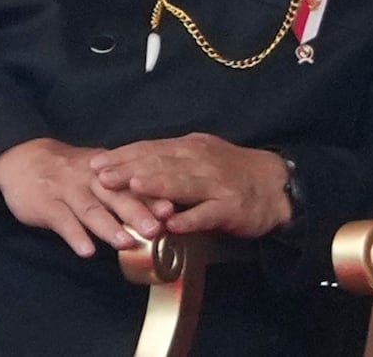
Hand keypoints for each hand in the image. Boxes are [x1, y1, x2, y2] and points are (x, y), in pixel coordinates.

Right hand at [0, 137, 165, 256]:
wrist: (24, 159)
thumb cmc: (70, 172)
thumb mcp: (99, 172)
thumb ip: (125, 188)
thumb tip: (162, 208)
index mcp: (108, 171)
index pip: (133, 183)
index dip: (153, 196)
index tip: (172, 209)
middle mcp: (91, 178)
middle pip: (117, 196)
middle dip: (138, 212)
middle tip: (156, 229)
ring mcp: (67, 190)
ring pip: (91, 209)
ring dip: (110, 227)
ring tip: (127, 243)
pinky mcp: (45, 204)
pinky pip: (62, 221)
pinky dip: (75, 236)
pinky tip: (87, 251)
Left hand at [90, 133, 291, 238]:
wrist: (276, 185)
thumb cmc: (232, 172)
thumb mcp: (201, 157)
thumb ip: (170, 161)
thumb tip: (132, 166)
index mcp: (192, 148)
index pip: (152, 149)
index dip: (124, 155)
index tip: (96, 163)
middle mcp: (202, 161)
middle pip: (162, 163)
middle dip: (130, 169)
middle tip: (102, 176)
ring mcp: (217, 184)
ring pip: (183, 184)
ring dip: (158, 185)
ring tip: (133, 188)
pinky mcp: (231, 207)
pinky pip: (208, 213)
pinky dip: (190, 218)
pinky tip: (172, 224)